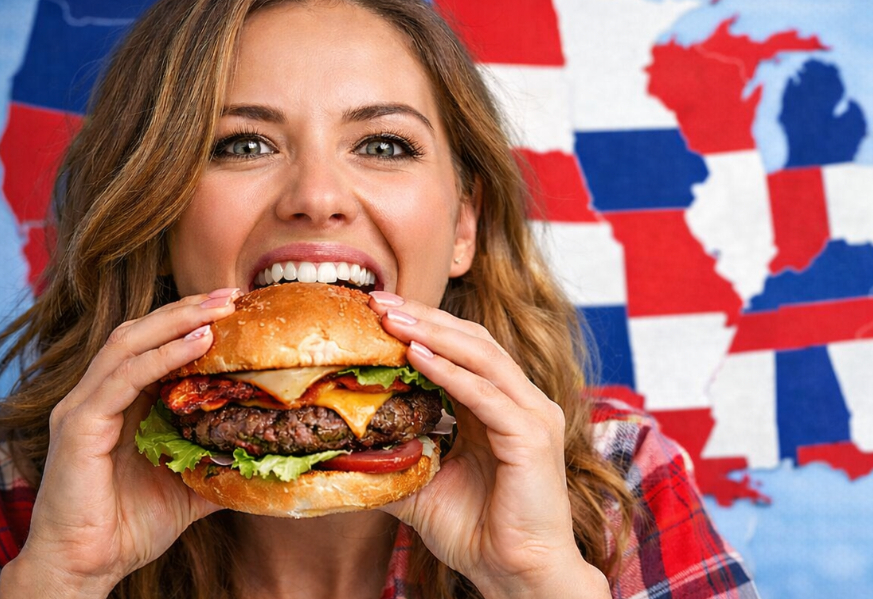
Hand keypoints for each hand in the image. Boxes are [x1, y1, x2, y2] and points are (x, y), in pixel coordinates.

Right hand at [1, 289, 239, 597]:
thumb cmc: (130, 526)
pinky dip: (161, 357)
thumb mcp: (191, 485)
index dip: (192, 322)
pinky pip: (122, 379)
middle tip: (233, 294)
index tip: (237, 307)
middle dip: (188, 309)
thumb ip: (223, 461)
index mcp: (120, 403)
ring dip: (178, 321)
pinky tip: (197, 344)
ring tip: (220, 308)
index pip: (154, 345)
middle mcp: (98, 396)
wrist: (86, 566)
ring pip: (129, 344)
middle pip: (142, 332)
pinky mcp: (78, 427)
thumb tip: (274, 453)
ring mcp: (83, 408)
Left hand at [368, 292, 609, 598]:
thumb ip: (393, 459)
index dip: (423, 326)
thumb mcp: (424, 486)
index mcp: (503, 408)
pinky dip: (450, 372)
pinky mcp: (532, 436)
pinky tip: (416, 355)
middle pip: (473, 341)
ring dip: (433, 332)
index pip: (463, 350)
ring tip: (391, 318)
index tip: (377, 312)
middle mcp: (523, 403)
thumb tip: (340, 449)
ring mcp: (532, 415)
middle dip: (424, 316)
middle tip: (378, 300)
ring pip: (482, 356)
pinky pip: (485, 394)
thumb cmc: (480, 534)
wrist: (516, 574)